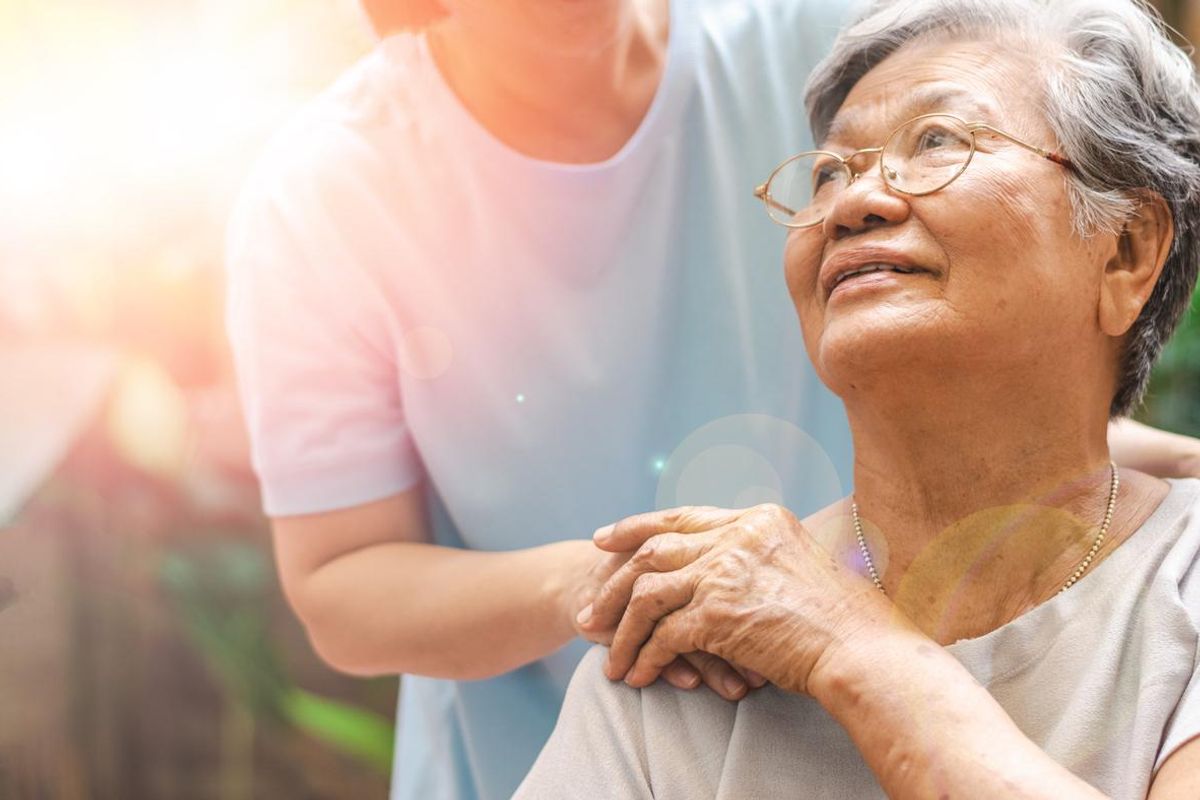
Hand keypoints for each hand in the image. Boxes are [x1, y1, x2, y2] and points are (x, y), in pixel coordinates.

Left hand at [579, 504, 894, 695]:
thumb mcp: (808, 564)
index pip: (684, 517)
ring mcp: (726, 572)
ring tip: (607, 653)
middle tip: (590, 603)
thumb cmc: (851, 621)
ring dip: (621, 627)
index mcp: (759, 519)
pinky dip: (645, 657)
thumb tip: (740, 568)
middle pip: (654, 549)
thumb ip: (767, 556)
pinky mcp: (718, 613)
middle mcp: (738, 537)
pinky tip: (637, 675)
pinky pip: (663, 636)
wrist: (866, 652)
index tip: (607, 539)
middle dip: (614, 577)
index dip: (639, 527)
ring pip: (648, 593)